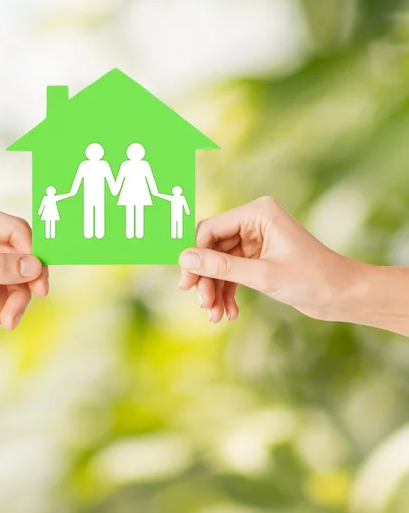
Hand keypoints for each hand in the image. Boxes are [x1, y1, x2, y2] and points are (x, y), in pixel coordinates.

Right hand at [179, 196, 361, 323]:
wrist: (344, 296)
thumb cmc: (312, 279)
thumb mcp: (262, 275)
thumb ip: (221, 267)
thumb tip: (185, 260)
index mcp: (258, 213)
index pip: (211, 229)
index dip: (195, 256)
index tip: (187, 283)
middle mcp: (254, 221)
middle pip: (212, 247)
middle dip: (207, 278)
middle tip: (202, 304)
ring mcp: (256, 238)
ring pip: (220, 263)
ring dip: (215, 289)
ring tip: (216, 315)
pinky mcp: (258, 256)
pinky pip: (232, 271)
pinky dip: (228, 291)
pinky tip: (228, 313)